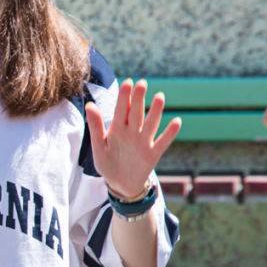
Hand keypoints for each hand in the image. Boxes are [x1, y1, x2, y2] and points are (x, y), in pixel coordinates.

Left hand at [84, 79, 180, 199]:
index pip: (121, 110)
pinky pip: (163, 142)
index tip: (128, 82)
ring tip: (160, 96)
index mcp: (117, 129)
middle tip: (142, 83)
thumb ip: (96, 126)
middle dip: (139, 99)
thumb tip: (90, 104)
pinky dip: (170, 133)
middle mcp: (132, 133)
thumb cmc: (108, 162)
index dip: (124, 96)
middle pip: (136, 113)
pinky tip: (177, 121)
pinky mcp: (153, 154)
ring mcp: (144, 142)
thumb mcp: (99, 145)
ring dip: (156, 111)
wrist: (120, 183)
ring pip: (150, 124)